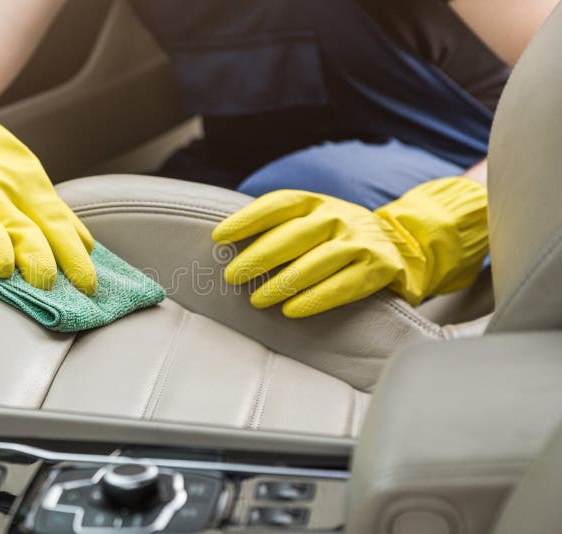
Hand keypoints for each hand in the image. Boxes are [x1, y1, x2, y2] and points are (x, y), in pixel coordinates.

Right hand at [0, 97, 96, 293]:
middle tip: (46, 282)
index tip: (87, 284)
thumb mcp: (28, 178)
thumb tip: (86, 244)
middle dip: (36, 255)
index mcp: (29, 188)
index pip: (56, 224)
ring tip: (2, 269)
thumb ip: (53, 213)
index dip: (72, 254)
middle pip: (22, 226)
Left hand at [212, 178, 487, 316]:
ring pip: (317, 261)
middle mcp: (339, 216)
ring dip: (283, 282)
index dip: (247, 219)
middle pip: (294, 234)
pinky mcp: (379, 268)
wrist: (404, 246)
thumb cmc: (339, 239)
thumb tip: (226, 246)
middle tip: (232, 276)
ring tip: (256, 299)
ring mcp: (361, 241)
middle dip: (259, 256)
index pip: (278, 204)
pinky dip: (316, 299)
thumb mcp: (314, 222)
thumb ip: (280, 229)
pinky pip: (344, 285)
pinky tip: (292, 310)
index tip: (218, 237)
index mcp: (317, 203)